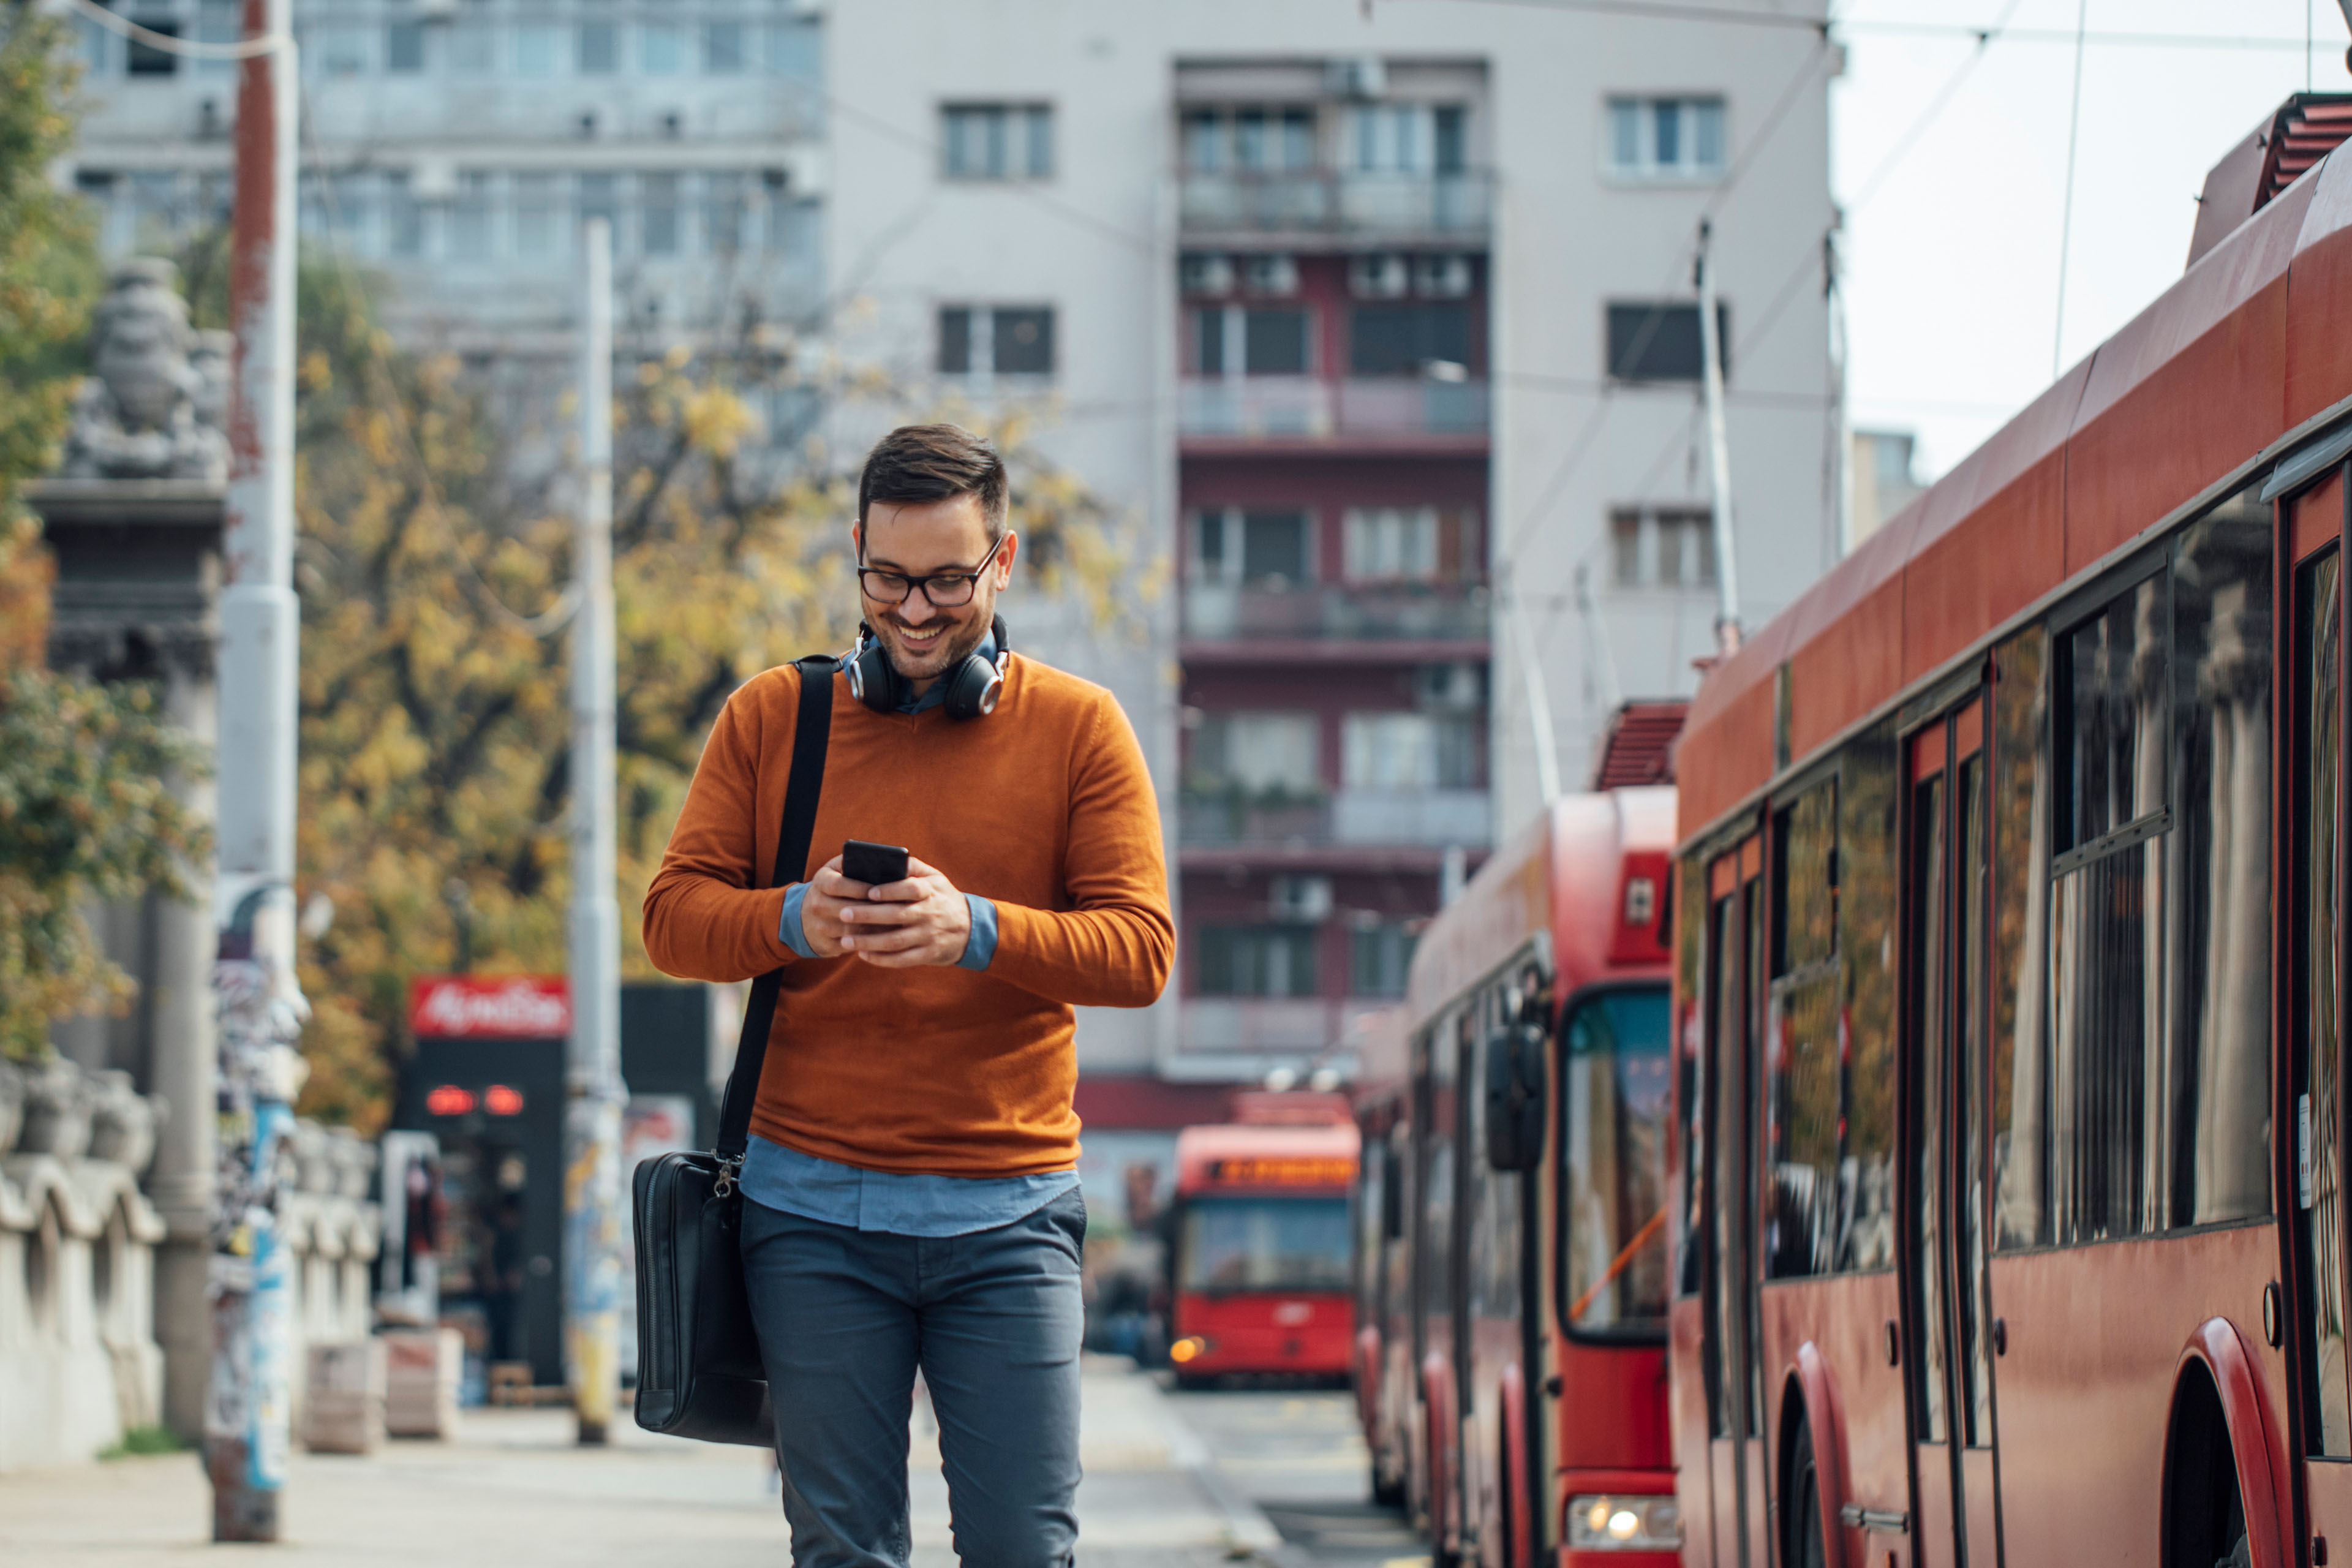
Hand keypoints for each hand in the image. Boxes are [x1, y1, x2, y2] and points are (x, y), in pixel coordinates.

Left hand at [798, 854, 971, 967]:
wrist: (971, 929)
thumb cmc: (944, 899)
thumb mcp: (936, 879)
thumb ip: (914, 868)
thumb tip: (890, 858)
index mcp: (930, 892)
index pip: (910, 889)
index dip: (890, 890)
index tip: (869, 892)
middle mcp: (930, 914)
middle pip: (896, 915)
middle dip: (867, 915)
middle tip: (844, 913)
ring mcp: (928, 936)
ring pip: (895, 941)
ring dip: (868, 941)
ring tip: (846, 939)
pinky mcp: (927, 955)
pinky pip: (901, 960)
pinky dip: (881, 959)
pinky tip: (863, 954)